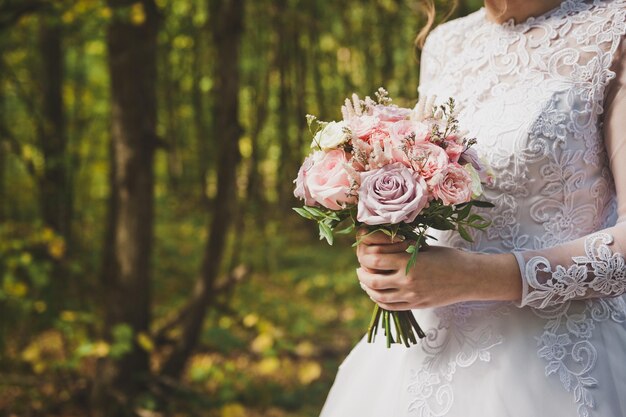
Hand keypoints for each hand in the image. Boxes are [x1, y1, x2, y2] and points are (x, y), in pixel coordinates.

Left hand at [355, 230, 521, 309]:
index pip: (374, 260)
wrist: (470, 277)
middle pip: (372, 280)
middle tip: (360, 268)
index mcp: (409, 262)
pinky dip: (379, 300)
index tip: (363, 253)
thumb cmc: (448, 257)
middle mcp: (407, 281)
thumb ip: (402, 251)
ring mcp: (411, 296)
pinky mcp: (416, 305)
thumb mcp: (424, 248)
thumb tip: (379, 248)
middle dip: (362, 273)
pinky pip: (390, 307)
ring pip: (378, 296)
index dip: (363, 256)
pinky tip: (377, 294)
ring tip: (365, 281)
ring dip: (367, 288)